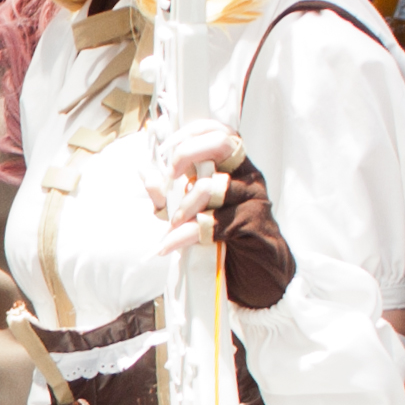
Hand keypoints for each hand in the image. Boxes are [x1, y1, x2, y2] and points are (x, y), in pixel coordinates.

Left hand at [147, 122, 243, 254]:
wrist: (257, 274)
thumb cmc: (223, 238)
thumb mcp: (187, 213)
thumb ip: (168, 195)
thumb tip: (147, 175)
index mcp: (233, 166)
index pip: (217, 130)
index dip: (189, 134)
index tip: (166, 154)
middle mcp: (247, 174)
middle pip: (219, 143)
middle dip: (185, 156)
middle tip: (170, 180)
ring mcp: (253, 196)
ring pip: (212, 185)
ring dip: (183, 207)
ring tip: (173, 225)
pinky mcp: (254, 221)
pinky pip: (214, 221)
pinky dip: (186, 234)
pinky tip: (173, 244)